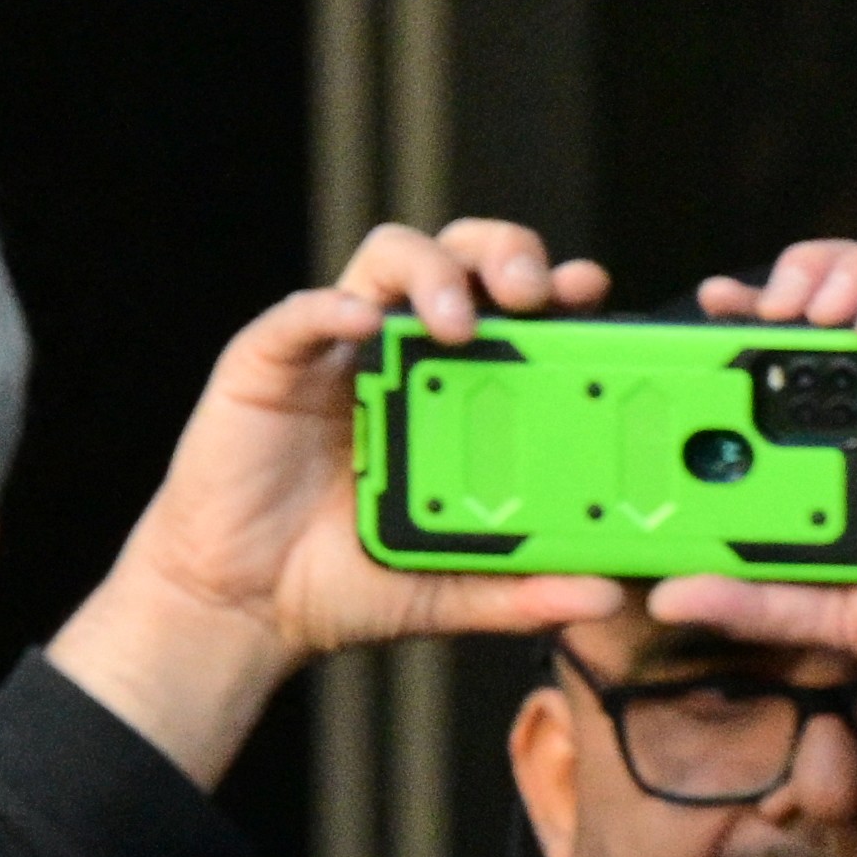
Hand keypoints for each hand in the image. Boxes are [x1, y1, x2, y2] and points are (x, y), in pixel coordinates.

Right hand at [53, 220, 648, 786]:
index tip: (593, 288)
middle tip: (531, 289)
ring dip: (432, 271)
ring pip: (390, 257)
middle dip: (502, 251)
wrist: (249, 605)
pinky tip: (365, 327)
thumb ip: (525, 590)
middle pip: (461, 257)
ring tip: (457, 321)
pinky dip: (334, 308)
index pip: (516, 315)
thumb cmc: (348, 581)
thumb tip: (607, 593)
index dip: (556, 289)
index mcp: (457, 392)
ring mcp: (338, 349)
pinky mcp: (270, 360)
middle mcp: (404, 354)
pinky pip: (302, 313)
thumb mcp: (451, 594)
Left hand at [639, 239, 856, 744]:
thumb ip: (761, 601)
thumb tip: (667, 598)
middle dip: (795, 274)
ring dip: (846, 269)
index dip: (753, 316)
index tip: (709, 311)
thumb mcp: (840, 615)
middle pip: (844, 287)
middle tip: (756, 305)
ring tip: (809, 306)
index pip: (800, 350)